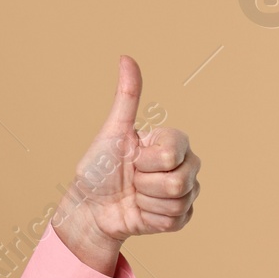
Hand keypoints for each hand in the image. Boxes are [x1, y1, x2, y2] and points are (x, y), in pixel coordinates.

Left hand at [52, 55, 200, 267]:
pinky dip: (151, 219)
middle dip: (144, 184)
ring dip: (146, 202)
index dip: (145, 161)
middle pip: (178, 181)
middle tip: (131, 179)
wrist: (91, 207)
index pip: (172, 153)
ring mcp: (187, 190)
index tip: (131, 158)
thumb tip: (126, 57)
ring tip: (135, 195)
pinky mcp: (183, 215)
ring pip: (177, 202)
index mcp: (172, 141)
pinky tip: (141, 211)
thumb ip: (127, 97)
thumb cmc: (99, 168)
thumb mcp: (111, 131)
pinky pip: (176, 220)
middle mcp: (186, 163)